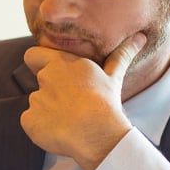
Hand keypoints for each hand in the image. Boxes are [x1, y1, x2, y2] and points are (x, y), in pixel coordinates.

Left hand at [20, 33, 145, 169]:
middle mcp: (44, 78)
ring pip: (37, 103)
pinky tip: (60, 131)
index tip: (50, 73)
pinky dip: (40, 127)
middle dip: (52, 92)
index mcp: (60, 63)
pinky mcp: (29, 120)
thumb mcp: (114, 76)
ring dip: (48, 110)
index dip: (37, 63)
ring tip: (70, 119)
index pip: (32, 55)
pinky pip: (30, 122)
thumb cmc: (105, 103)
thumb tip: (140, 37)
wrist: (97, 133)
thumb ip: (121, 55)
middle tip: (72, 103)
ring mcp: (35, 100)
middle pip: (40, 83)